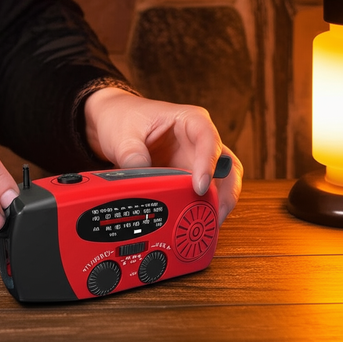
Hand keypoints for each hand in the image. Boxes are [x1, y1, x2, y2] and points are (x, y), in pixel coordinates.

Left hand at [84, 88, 242, 223]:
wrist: (115, 122)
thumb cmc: (126, 118)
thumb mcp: (123, 134)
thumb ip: (132, 155)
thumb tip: (143, 180)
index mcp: (191, 120)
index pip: (209, 139)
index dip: (209, 163)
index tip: (200, 186)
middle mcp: (199, 140)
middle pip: (227, 164)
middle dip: (227, 191)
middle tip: (216, 214)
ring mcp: (196, 159)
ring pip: (222, 181)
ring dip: (218, 203)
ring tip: (209, 224)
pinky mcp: (188, 176)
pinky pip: (203, 193)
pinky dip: (203, 207)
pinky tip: (196, 220)